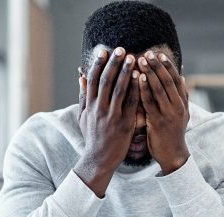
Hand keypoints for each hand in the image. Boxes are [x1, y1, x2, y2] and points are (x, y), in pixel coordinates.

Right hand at [75, 47, 139, 196]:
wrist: (98, 160)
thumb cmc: (92, 137)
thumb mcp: (84, 116)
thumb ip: (83, 96)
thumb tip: (81, 76)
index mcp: (90, 105)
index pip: (93, 80)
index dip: (98, 64)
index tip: (104, 51)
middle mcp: (99, 108)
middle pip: (106, 81)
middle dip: (114, 63)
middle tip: (121, 49)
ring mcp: (112, 116)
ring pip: (119, 90)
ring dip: (126, 72)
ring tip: (133, 58)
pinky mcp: (124, 124)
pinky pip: (131, 104)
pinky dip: (135, 90)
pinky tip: (141, 78)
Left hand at [137, 51, 189, 174]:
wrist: (173, 154)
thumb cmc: (173, 133)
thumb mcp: (182, 113)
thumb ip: (181, 95)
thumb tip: (182, 77)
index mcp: (183, 103)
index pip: (176, 80)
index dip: (168, 66)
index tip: (159, 54)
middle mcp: (178, 106)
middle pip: (168, 81)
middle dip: (157, 66)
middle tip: (148, 53)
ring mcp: (169, 113)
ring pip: (159, 89)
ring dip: (150, 73)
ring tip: (141, 60)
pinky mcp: (158, 121)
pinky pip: (150, 101)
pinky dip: (144, 88)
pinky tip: (137, 78)